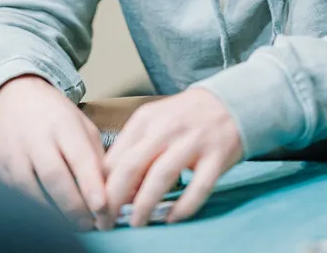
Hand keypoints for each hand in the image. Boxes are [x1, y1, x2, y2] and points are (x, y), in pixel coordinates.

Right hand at [0, 75, 107, 229]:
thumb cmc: (53, 116)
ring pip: (33, 191)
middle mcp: (36, 138)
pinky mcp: (1, 170)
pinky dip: (37, 208)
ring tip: (74, 224)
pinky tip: (52, 214)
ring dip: (55, 213)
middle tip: (90, 224)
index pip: (78, 156)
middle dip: (74, 206)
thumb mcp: (81, 126)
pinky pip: (19, 196)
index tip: (102, 206)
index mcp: (63, 124)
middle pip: (54, 177)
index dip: (90, 184)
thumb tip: (110, 192)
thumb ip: (95, 157)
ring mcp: (15, 154)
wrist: (10, 100)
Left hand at [104, 87, 241, 228]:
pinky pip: (198, 187)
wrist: (230, 102)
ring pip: (161, 176)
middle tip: (108, 220)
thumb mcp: (154, 121)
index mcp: (146, 119)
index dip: (102, 186)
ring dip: (144, 204)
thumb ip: (134, 148)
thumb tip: (112, 186)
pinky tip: (172, 218)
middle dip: (115, 198)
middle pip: (132, 166)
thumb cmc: (185, 118)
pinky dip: (183, 206)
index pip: (116, 156)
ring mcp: (193, 142)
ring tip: (136, 223)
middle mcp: (167, 128)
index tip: (96, 206)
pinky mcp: (217, 157)